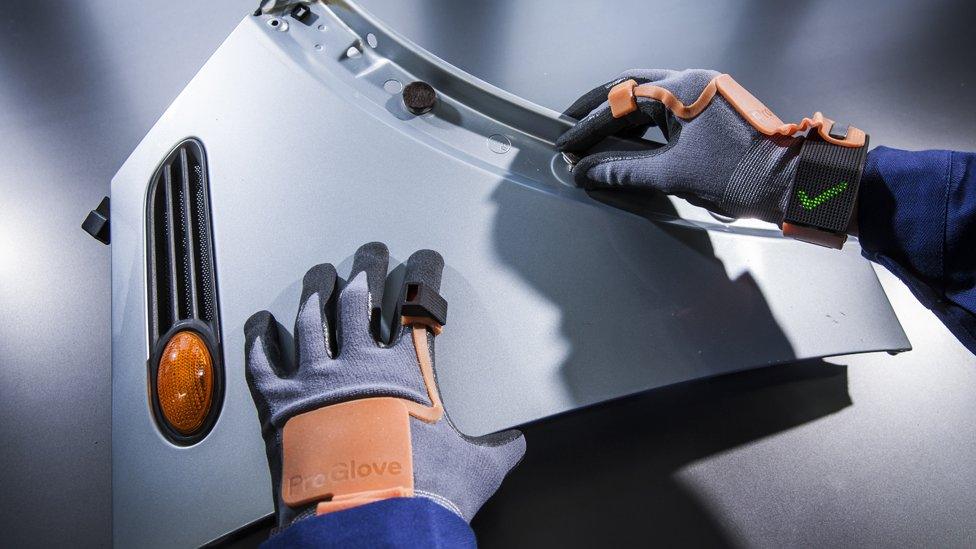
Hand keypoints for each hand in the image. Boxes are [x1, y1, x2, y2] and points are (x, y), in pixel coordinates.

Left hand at [245, 242, 524, 530]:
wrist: (369, 527)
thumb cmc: (419, 496)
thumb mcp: (474, 471)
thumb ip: (496, 450)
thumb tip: (515, 446)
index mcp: (407, 373)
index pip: (416, 303)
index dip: (423, 273)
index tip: (424, 259)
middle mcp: (359, 366)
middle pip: (359, 296)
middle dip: (367, 266)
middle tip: (370, 252)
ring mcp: (315, 381)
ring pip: (310, 317)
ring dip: (315, 289)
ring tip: (320, 273)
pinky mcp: (279, 407)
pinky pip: (263, 360)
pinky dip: (259, 338)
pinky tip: (261, 322)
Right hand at [557, 69, 810, 224]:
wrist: (788, 183)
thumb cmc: (739, 174)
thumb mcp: (672, 175)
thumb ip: (624, 172)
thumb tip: (588, 173)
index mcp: (683, 89)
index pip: (621, 101)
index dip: (589, 125)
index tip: (567, 144)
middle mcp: (693, 83)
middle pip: (631, 87)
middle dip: (598, 109)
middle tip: (571, 126)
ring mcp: (704, 94)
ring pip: (648, 97)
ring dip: (619, 116)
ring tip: (592, 136)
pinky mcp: (711, 110)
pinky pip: (666, 108)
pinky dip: (641, 124)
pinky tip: (625, 141)